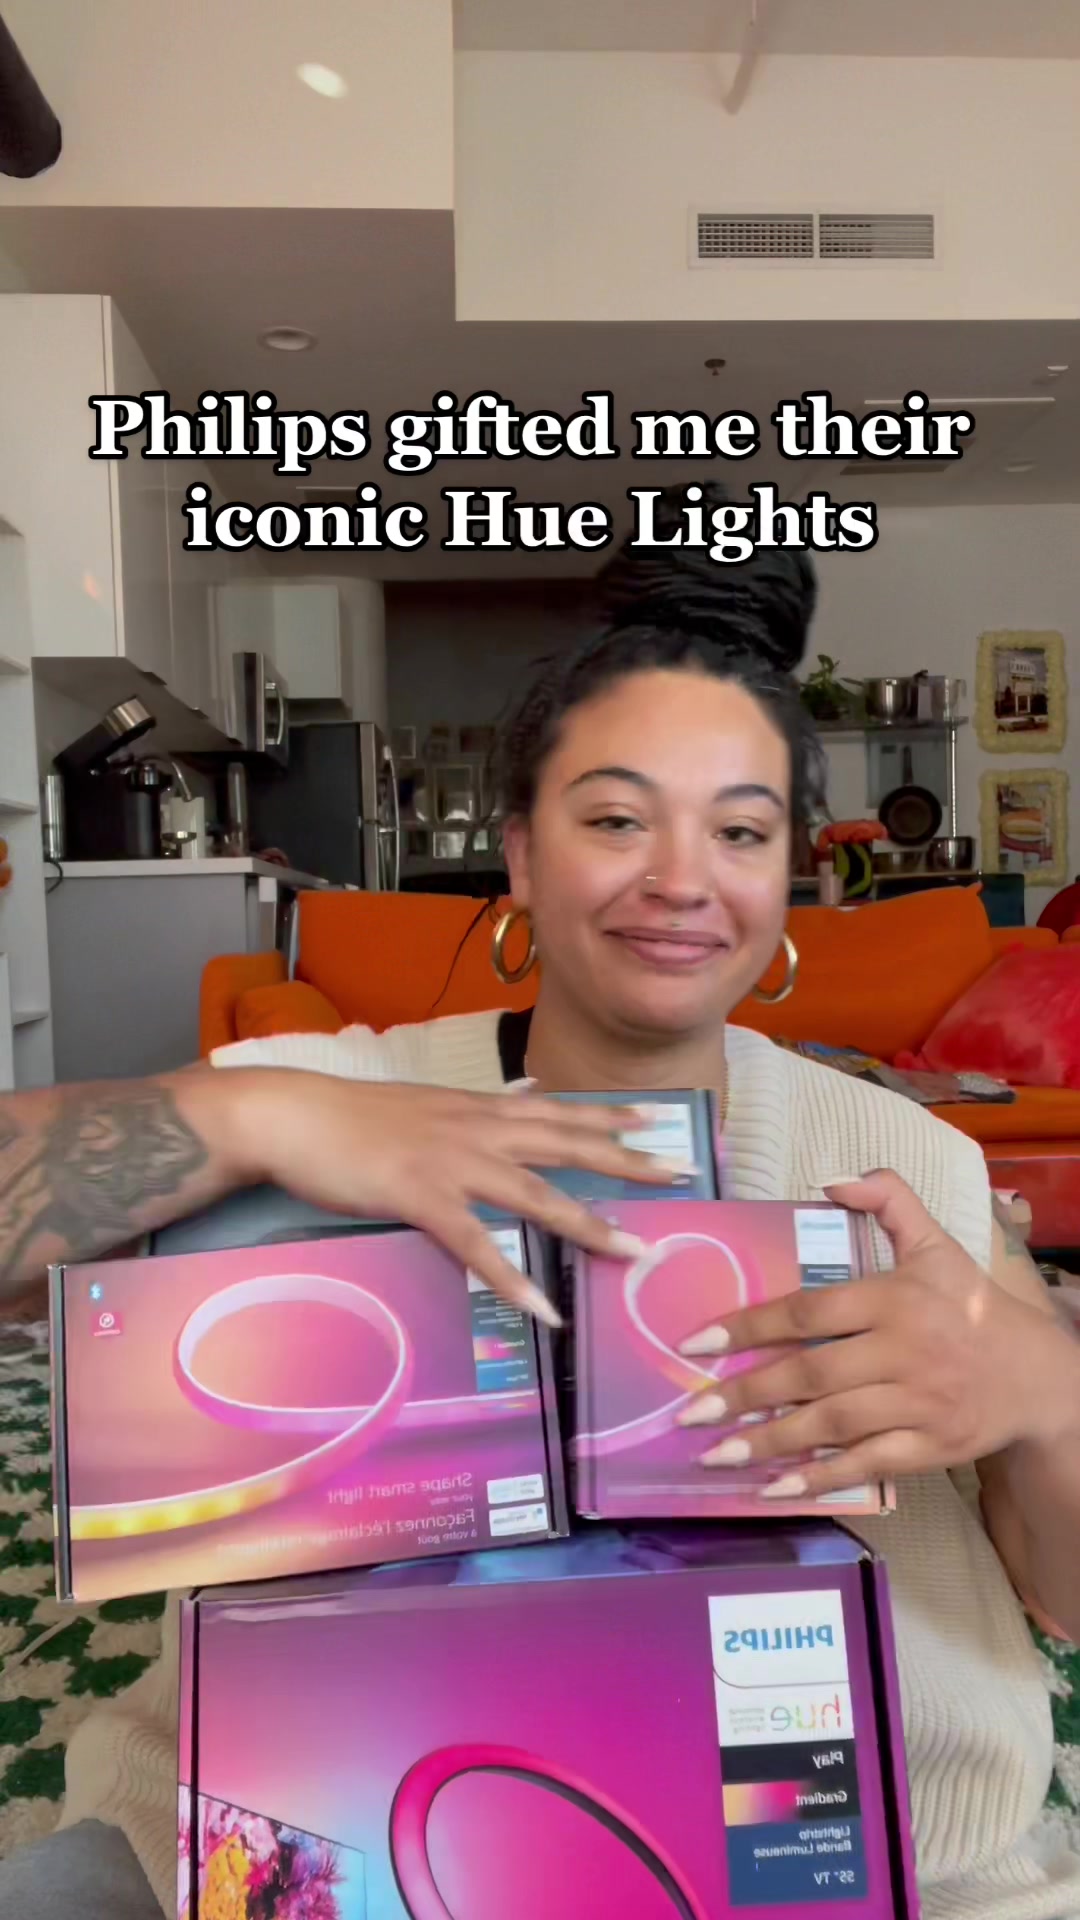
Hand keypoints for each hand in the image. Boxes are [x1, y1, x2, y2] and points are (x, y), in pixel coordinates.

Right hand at [232, 1071, 682, 1322]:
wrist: (293, 1115)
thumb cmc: (352, 1116)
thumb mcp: (426, 1103)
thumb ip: (476, 1108)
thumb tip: (520, 1094)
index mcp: (477, 1109)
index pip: (557, 1109)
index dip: (607, 1115)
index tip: (656, 1119)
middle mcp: (477, 1130)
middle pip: (565, 1145)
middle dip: (625, 1160)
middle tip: (677, 1173)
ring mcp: (452, 1164)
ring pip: (536, 1196)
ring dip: (588, 1226)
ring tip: (632, 1252)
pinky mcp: (420, 1197)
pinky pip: (477, 1245)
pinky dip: (512, 1278)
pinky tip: (542, 1307)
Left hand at [676, 1171, 1069, 1498]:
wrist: (1036, 1374)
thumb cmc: (970, 1306)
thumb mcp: (935, 1242)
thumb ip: (889, 1198)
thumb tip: (830, 1180)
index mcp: (894, 1298)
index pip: (808, 1311)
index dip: (749, 1326)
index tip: (697, 1342)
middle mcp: (903, 1351)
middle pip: (811, 1374)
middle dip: (745, 1394)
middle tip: (690, 1411)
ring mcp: (917, 1404)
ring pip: (832, 1425)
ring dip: (769, 1442)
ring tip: (715, 1454)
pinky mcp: (929, 1448)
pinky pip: (865, 1465)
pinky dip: (819, 1479)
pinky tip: (774, 1487)